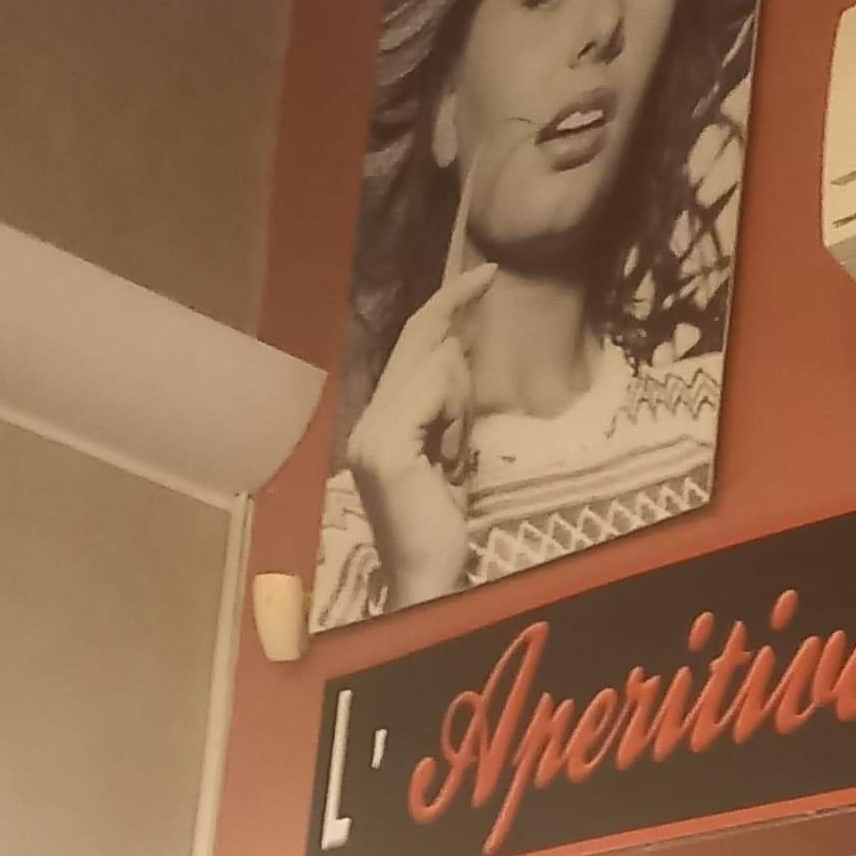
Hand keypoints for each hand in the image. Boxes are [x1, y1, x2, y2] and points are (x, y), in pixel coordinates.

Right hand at [345, 262, 494, 609]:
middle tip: (490, 274)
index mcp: (376, 419)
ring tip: (457, 456)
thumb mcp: (448, 451)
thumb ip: (443, 405)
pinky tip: (453, 457)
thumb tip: (457, 347)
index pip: (409, 347)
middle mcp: (365, 419)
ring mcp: (370, 432)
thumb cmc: (443, 527)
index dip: (442, 307)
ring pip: (434, 364)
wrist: (429, 581)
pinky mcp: (386, 448)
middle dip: (457, 311)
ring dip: (464, 402)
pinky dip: (457, 418)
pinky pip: (436, 394)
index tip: (481, 276)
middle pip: (418, 340)